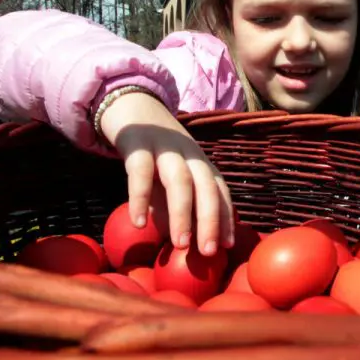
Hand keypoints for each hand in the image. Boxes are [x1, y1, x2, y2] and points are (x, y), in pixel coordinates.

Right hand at [99, 91, 234, 255]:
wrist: (131, 107)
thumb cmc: (155, 154)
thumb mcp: (170, 179)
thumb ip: (176, 205)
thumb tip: (183, 243)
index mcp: (201, 163)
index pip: (220, 191)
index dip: (226, 217)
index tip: (228, 246)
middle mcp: (190, 154)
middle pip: (207, 187)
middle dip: (211, 220)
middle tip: (209, 252)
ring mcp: (165, 147)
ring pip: (180, 180)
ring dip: (182, 213)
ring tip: (181, 244)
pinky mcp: (138, 143)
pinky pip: (140, 172)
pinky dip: (140, 198)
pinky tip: (138, 223)